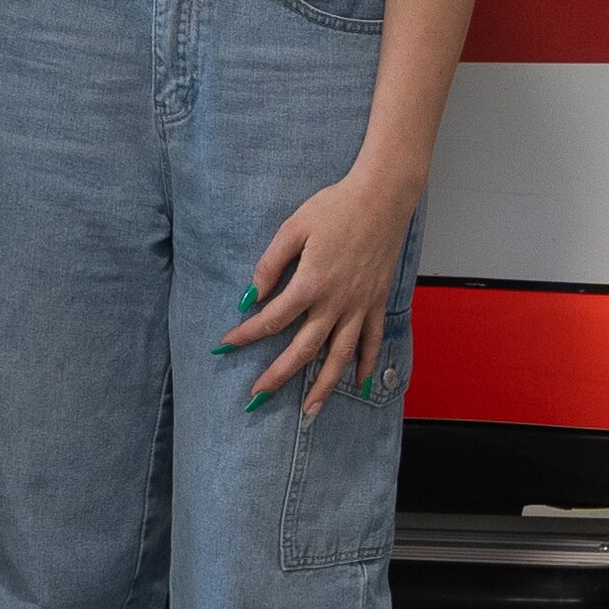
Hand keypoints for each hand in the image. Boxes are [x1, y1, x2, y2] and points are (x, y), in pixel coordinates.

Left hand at [219, 168, 420, 419]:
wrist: (383, 196)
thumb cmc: (336, 206)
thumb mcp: (294, 228)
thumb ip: (271, 264)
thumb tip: (250, 296)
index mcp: (311, 283)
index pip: (272, 320)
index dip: (245, 335)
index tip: (224, 346)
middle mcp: (336, 302)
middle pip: (303, 349)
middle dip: (278, 376)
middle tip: (257, 398)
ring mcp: (360, 305)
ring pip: (340, 355)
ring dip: (323, 387)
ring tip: (308, 411)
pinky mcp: (377, 301)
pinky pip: (372, 340)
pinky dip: (366, 365)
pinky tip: (357, 384)